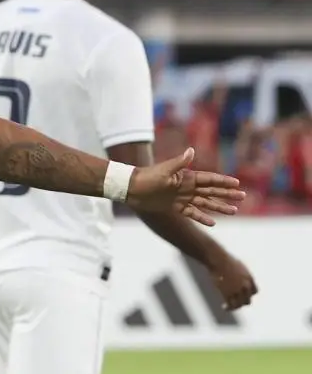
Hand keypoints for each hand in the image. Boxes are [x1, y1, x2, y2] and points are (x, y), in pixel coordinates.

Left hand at [125, 147, 245, 226]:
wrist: (131, 188)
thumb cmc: (147, 177)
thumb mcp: (164, 170)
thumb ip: (180, 163)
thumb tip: (192, 151)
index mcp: (186, 177)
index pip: (209, 179)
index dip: (223, 182)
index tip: (237, 184)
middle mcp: (187, 187)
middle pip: (211, 191)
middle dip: (227, 194)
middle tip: (242, 197)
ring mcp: (181, 198)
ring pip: (205, 203)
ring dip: (219, 207)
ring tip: (233, 211)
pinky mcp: (174, 208)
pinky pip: (192, 214)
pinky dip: (202, 218)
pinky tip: (213, 223)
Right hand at [207, 252, 257, 310]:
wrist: (218, 260)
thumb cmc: (225, 260)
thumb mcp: (238, 266)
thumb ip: (241, 274)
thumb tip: (237, 275)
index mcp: (249, 278)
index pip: (254, 292)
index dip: (248, 295)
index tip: (241, 296)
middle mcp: (245, 286)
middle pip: (247, 300)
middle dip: (241, 302)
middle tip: (235, 303)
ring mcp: (237, 290)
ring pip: (239, 304)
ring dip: (234, 307)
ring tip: (229, 307)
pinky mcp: (228, 293)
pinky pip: (231, 305)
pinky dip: (228, 308)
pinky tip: (224, 307)